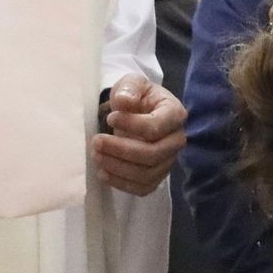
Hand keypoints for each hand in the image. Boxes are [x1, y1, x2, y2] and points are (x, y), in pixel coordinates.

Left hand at [92, 74, 184, 195]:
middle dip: (121, 150)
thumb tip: (124, 102)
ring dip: (118, 168)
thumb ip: (129, 89)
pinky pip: (143, 188)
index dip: (131, 125)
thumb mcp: (131, 83)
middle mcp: (176, 140)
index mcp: (174, 114)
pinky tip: (103, 173)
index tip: (110, 118)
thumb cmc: (136, 96)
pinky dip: (122, 184)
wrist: (136, 112)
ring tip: (96, 156)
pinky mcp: (157, 176)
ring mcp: (168, 161)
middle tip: (96, 142)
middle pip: (152, 154)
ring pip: (147, 174)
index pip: (155, 127)